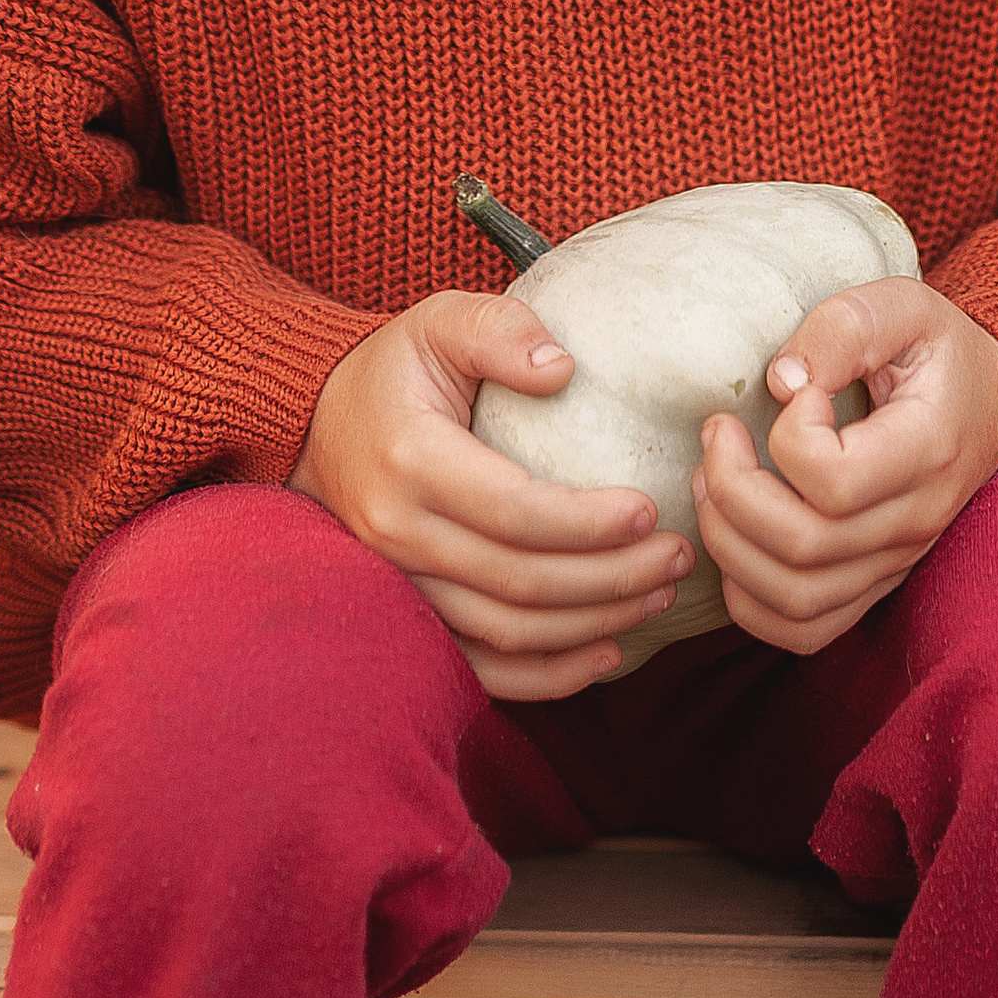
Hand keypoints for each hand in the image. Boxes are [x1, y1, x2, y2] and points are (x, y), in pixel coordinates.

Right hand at [288, 292, 692, 700]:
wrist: (318, 427)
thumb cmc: (395, 369)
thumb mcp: (441, 322)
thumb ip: (499, 330)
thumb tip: (562, 368)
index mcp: (411, 461)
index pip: (513, 511)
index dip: (588, 521)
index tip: (650, 510)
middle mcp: (398, 534)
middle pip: (521, 582)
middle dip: (611, 578)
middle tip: (678, 557)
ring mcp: (400, 584)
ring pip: (507, 633)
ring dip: (592, 625)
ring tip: (658, 596)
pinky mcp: (410, 614)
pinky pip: (480, 666)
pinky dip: (545, 676)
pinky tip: (605, 654)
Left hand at [692, 279, 997, 657]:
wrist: (993, 396)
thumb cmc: (940, 348)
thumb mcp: (904, 306)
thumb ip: (843, 329)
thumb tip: (780, 382)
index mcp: (929, 449)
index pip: (836, 482)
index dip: (788, 438)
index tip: (793, 392)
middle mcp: (916, 520)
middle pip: (803, 547)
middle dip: (732, 491)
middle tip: (718, 432)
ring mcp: (896, 562)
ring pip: (794, 599)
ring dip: (729, 545)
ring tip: (711, 481)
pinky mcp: (875, 583)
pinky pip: (802, 630)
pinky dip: (749, 599)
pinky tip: (733, 537)